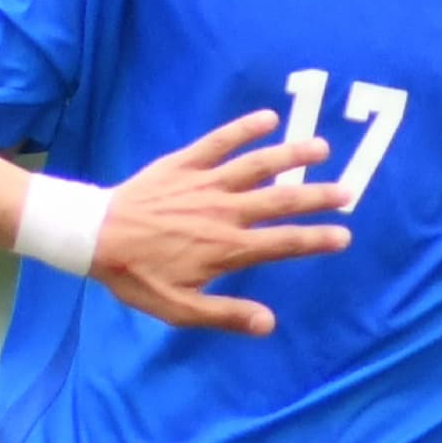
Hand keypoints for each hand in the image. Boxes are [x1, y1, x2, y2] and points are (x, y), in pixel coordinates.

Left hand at [91, 109, 352, 332]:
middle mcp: (224, 212)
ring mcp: (205, 184)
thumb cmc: (136, 276)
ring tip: (321, 149)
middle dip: (317, 198)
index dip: (316, 240)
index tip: (343, 236)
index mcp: (226, 248)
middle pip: (280, 202)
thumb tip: (269, 324)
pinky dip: (244, 128)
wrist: (94, 237)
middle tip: (347, 192)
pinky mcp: (185, 164)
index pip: (282, 244)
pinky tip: (268, 118)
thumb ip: (225, 315)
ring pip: (257, 166)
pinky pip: (219, 142)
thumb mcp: (178, 308)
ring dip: (291, 156)